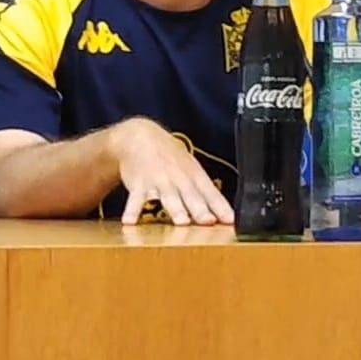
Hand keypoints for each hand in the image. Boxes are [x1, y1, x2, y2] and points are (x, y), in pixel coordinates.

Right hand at [109, 117, 233, 225]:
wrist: (141, 137)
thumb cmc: (171, 159)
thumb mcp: (191, 170)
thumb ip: (205, 193)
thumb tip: (225, 214)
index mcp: (194, 176)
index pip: (211, 193)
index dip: (221, 207)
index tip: (230, 220)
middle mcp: (179, 179)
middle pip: (192, 196)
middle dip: (200, 209)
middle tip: (208, 221)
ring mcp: (159, 181)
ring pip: (168, 197)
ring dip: (175, 209)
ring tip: (181, 222)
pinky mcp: (138, 184)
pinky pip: (135, 199)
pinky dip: (132, 210)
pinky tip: (130, 221)